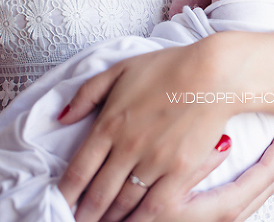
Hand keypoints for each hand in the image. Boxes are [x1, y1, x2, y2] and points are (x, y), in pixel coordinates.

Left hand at [56, 42, 239, 221]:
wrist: (214, 72)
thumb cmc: (170, 67)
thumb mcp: (121, 70)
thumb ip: (87, 94)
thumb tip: (63, 117)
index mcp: (109, 124)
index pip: (77, 171)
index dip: (65, 195)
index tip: (59, 205)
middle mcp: (127, 147)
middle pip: (97, 194)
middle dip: (84, 214)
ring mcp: (154, 161)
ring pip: (124, 203)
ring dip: (110, 217)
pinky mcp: (180, 169)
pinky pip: (154, 205)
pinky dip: (139, 219)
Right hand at [153, 125, 273, 221]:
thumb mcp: (163, 196)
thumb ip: (194, 167)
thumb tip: (226, 142)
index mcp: (220, 210)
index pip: (263, 177)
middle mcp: (226, 219)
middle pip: (267, 186)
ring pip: (258, 194)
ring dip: (271, 168)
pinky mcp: (212, 219)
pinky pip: (246, 197)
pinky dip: (256, 179)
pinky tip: (250, 166)